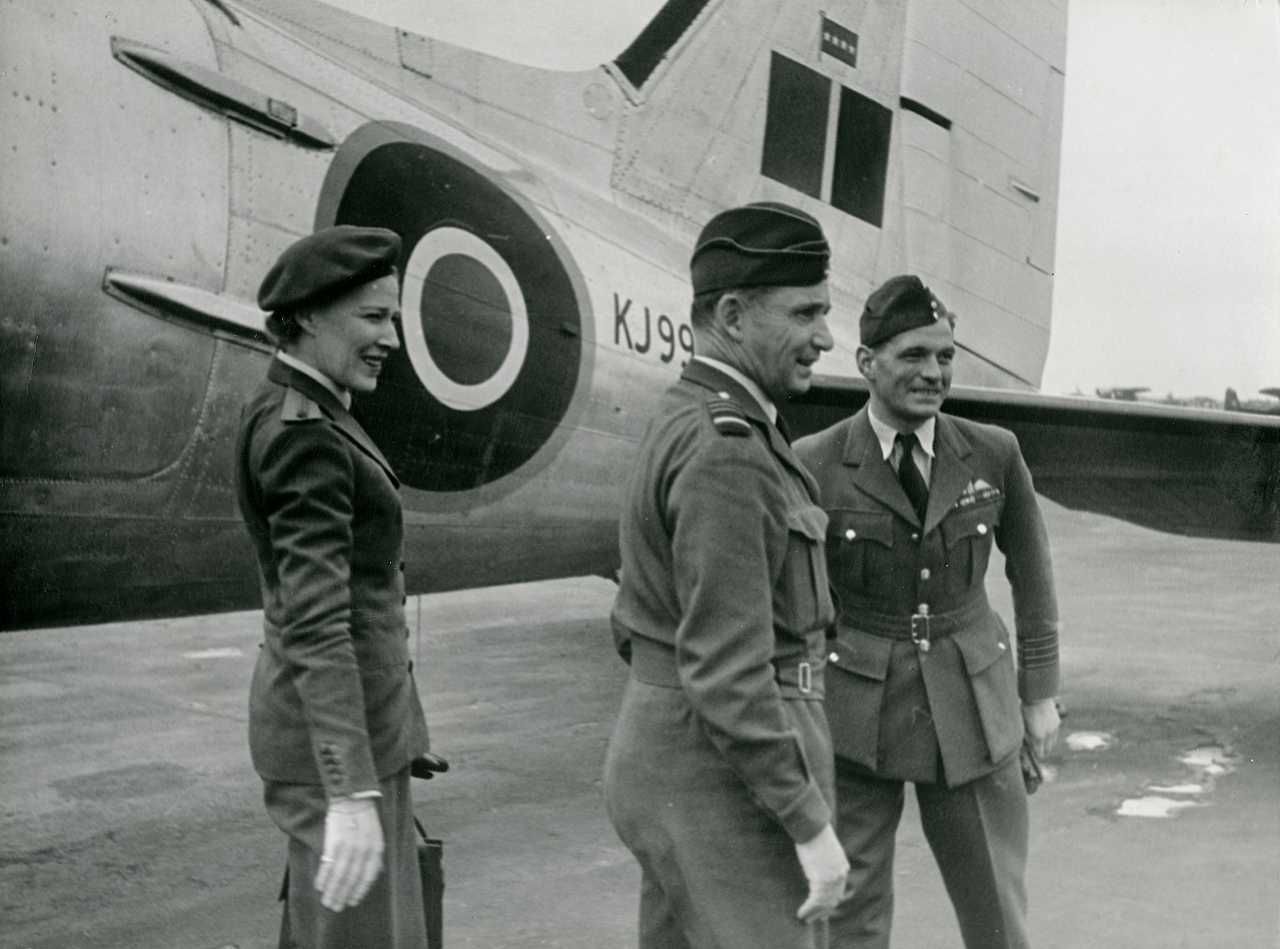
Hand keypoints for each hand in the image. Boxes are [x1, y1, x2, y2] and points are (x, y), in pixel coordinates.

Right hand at [316, 797, 383, 911]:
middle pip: (352, 879)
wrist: (352, 798)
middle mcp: (364, 849)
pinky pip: (328, 864)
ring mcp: (349, 846)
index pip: (368, 876)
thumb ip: (374, 854)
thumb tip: (377, 874)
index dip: (360, 891)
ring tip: (326, 901)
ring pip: (340, 875)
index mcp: (376, 848)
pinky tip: (319, 886)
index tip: (352, 902)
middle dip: (343, 895)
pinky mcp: (334, 841)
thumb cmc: (363, 818)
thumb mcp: (376, 835)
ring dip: (332, 891)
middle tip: (335, 907)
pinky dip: (323, 877)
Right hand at [794, 823, 849, 922]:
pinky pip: (815, 902)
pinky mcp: (821, 882)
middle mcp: (840, 875)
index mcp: (842, 866)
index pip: (839, 890)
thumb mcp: (825, 849)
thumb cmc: (815, 834)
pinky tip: (801, 914)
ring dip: (814, 914)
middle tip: (816, 919)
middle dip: (824, 911)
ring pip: (824, 904)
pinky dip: (808, 910)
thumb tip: (816, 864)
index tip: (824, 908)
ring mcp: (832, 880)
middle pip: (833, 899)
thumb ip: (825, 861)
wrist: (812, 828)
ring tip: (806, 920)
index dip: (831, 900)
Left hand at [1022, 698, 1060, 759]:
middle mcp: (1048, 735)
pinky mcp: (1057, 722)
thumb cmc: (1025, 710)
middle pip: (1048, 750)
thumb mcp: (1023, 724)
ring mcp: (1054, 729)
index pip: (1040, 753)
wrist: (1038, 697)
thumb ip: (1026, 736)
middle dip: (1042, 751)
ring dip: (1047, 743)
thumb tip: (1027, 744)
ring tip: (1040, 740)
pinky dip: (1050, 734)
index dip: (1036, 755)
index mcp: (1038, 737)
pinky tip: (1044, 730)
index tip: (1033, 755)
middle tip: (1036, 749)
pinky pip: (1054, 733)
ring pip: (1052, 742)